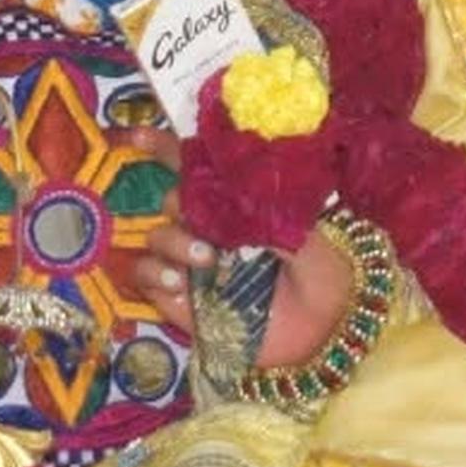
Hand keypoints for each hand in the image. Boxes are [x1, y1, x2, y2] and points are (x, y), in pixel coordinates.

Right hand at [122, 135, 360, 370]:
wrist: (328, 328)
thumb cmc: (325, 272)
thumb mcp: (306, 235)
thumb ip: (266, 216)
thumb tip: (228, 208)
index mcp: (238, 205)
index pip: (195, 170)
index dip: (163, 149)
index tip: (138, 138)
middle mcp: (211, 229)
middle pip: (171, 202)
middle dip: (179, 204)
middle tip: (207, 225)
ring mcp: (193, 264)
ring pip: (157, 238)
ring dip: (172, 240)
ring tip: (205, 257)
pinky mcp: (181, 300)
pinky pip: (147, 276)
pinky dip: (155, 273)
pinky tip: (178, 282)